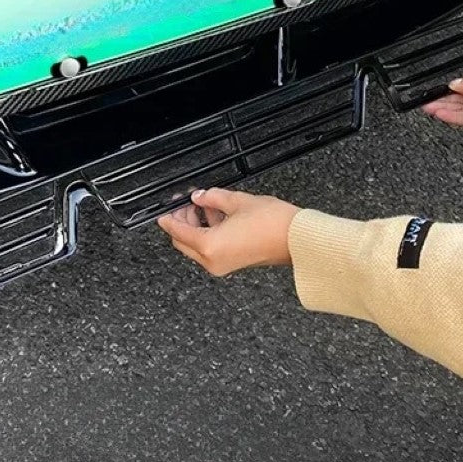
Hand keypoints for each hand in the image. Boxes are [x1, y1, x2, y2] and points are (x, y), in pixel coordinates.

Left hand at [156, 188, 298, 276]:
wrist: (297, 239)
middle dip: (182, 222)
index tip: (165, 210)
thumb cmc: (273, 223)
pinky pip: (211, 249)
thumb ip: (212, 197)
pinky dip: (209, 233)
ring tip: (204, 205)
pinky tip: (217, 216)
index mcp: (209, 246)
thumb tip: (200, 196)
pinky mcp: (233, 263)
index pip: (177, 232)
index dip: (169, 218)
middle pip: (184, 243)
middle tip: (187, 203)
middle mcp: (213, 260)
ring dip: (196, 226)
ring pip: (197, 246)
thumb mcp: (237, 201)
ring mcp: (223, 265)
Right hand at [422, 71, 462, 141]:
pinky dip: (453, 118)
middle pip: (462, 99)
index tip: (437, 89)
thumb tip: (455, 83)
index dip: (451, 88)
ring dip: (445, 109)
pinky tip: (441, 114)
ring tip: (429, 108)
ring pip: (462, 111)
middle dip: (444, 99)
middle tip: (428, 100)